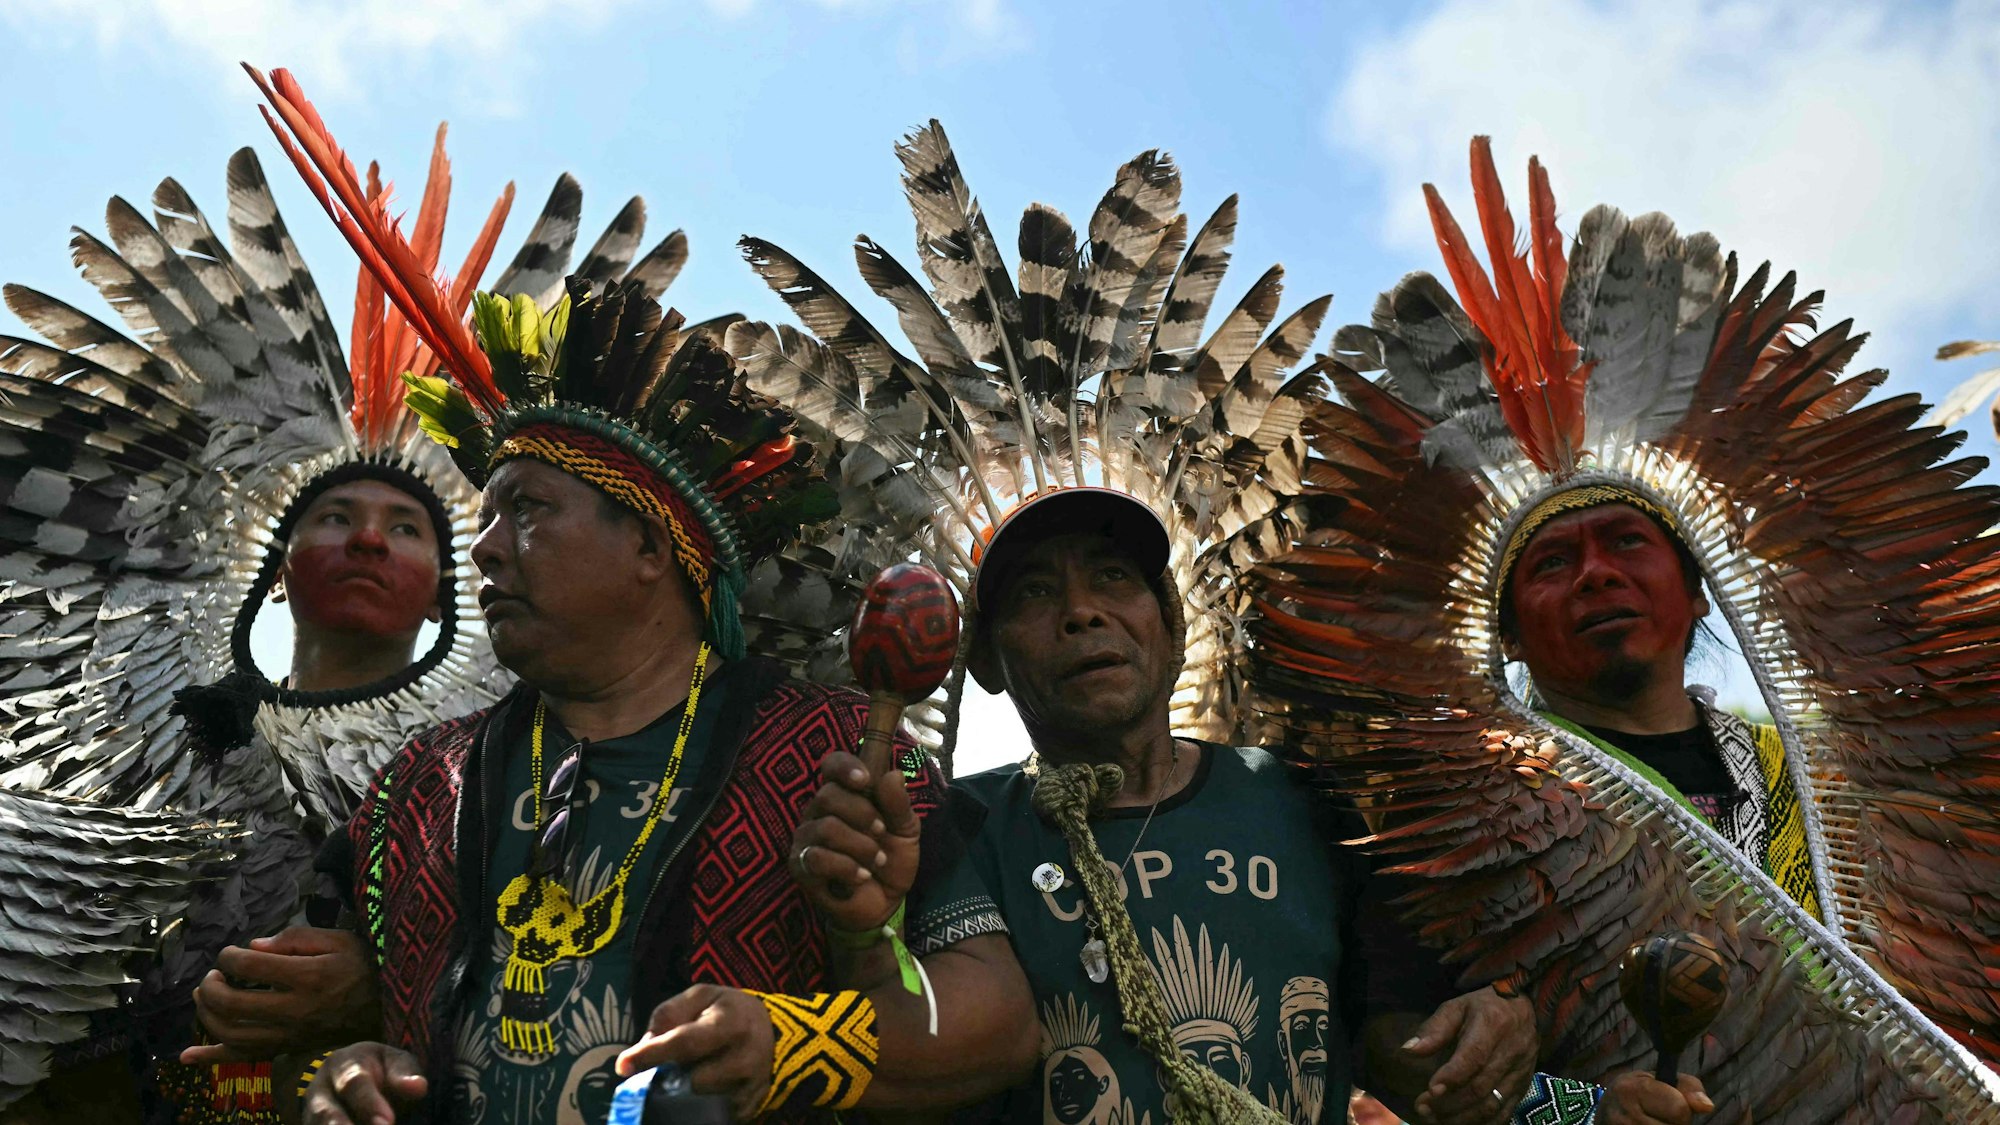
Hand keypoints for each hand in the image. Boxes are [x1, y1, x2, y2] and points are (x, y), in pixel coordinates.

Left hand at [183, 926, 379, 1063]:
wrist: (388, 1004)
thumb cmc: (364, 966)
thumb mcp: (339, 939)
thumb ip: (295, 938)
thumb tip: (252, 947)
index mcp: (307, 977)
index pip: (248, 967)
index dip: (229, 956)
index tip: (231, 952)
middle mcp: (294, 1009)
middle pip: (231, 1003)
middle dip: (211, 985)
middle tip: (215, 973)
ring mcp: (289, 1034)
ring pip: (231, 1033)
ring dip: (206, 1014)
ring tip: (205, 996)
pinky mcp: (288, 1048)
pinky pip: (245, 1058)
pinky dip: (212, 1058)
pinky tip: (187, 1056)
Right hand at [298, 1042, 426, 1124]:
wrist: (347, 1076)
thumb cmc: (379, 1070)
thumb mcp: (393, 1062)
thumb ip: (403, 1074)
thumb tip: (418, 1086)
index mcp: (343, 1066)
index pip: (354, 1084)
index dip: (369, 1104)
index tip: (387, 1122)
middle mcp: (319, 1092)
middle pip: (325, 1114)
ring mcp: (311, 1117)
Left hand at [617, 984, 774, 1119]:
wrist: (769, 1028)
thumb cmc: (724, 1010)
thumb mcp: (698, 997)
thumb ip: (668, 1016)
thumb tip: (643, 1050)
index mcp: (731, 1021)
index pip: (685, 1042)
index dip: (652, 1055)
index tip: (624, 1066)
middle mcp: (747, 1056)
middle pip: (694, 1082)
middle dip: (669, 1080)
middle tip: (660, 1072)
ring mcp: (752, 1086)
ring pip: (703, 1103)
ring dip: (683, 1095)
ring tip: (682, 1079)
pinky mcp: (751, 1106)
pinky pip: (715, 1115)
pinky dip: (697, 1106)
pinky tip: (697, 1091)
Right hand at [790, 748, 919, 932]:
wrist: (885, 904)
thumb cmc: (891, 860)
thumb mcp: (906, 830)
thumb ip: (899, 804)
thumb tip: (893, 774)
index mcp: (844, 796)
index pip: (831, 766)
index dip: (844, 767)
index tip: (865, 780)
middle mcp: (819, 813)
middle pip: (828, 795)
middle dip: (862, 814)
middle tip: (881, 831)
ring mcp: (807, 840)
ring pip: (826, 828)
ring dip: (861, 846)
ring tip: (877, 860)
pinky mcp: (801, 867)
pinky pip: (818, 858)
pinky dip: (848, 868)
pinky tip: (862, 877)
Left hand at [1404, 987, 1536, 1124]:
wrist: (1525, 1010)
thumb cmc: (1484, 1007)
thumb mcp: (1457, 1007)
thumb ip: (1434, 1029)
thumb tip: (1407, 1050)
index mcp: (1493, 1025)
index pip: (1474, 1056)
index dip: (1452, 1076)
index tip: (1430, 1090)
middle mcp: (1512, 1051)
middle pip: (1481, 1086)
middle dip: (1450, 1103)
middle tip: (1423, 1109)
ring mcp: (1521, 1072)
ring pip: (1493, 1104)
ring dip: (1463, 1118)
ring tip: (1436, 1119)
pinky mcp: (1524, 1086)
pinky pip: (1505, 1112)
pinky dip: (1483, 1124)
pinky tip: (1460, 1124)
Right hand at [1598, 1072, 1712, 1124]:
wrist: (1607, 1111)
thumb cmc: (1639, 1092)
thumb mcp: (1659, 1080)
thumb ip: (1688, 1087)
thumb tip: (1707, 1106)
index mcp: (1632, 1089)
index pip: (1680, 1109)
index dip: (1682, 1109)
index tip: (1668, 1104)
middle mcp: (1624, 1114)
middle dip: (1675, 1124)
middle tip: (1660, 1116)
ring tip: (1655, 1122)